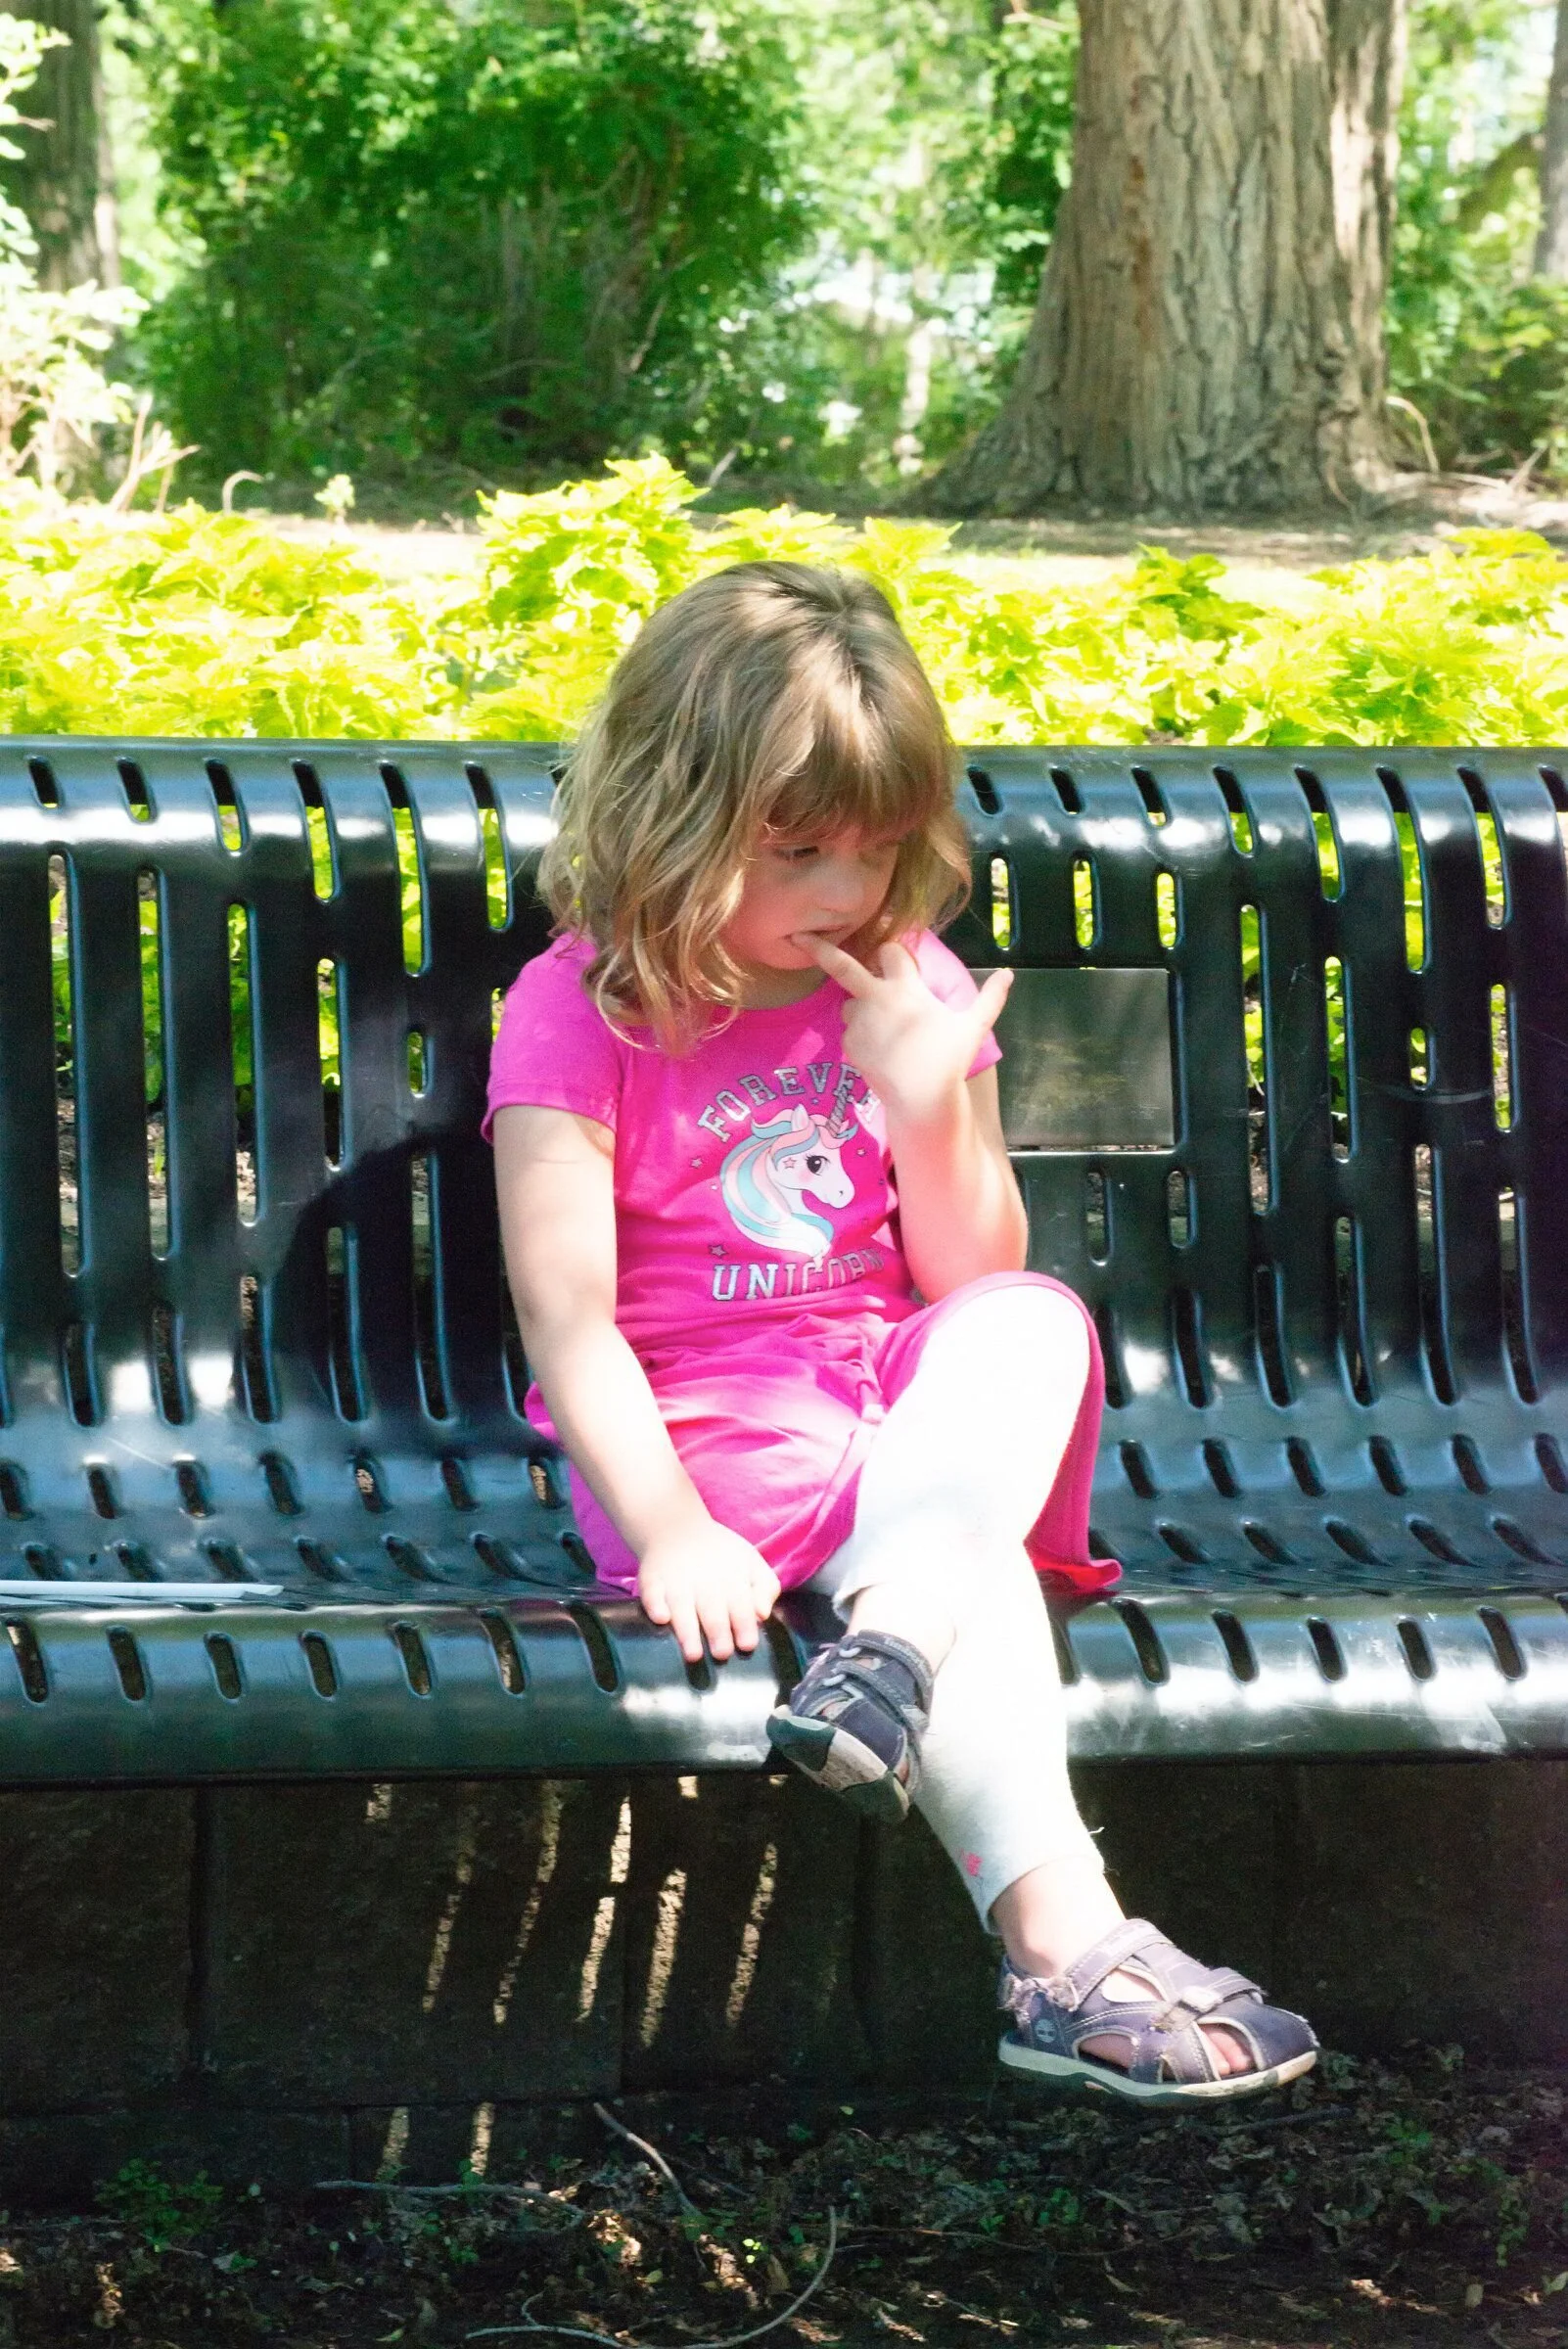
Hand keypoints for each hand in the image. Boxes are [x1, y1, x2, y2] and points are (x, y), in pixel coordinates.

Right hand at [637, 1519, 780, 1664]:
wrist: (677, 1529)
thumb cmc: (721, 1555)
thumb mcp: (750, 1562)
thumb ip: (765, 1588)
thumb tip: (762, 1614)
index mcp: (731, 1579)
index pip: (741, 1605)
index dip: (744, 1625)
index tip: (747, 1645)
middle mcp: (703, 1581)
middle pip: (712, 1609)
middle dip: (718, 1632)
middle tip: (722, 1654)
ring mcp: (675, 1580)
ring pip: (682, 1607)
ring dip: (688, 1630)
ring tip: (693, 1654)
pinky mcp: (651, 1579)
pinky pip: (651, 1593)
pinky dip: (655, 1606)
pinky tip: (661, 1619)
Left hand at [800, 935, 1011, 1128]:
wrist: (921, 1098)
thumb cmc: (949, 1059)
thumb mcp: (974, 1026)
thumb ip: (991, 997)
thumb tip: (1009, 973)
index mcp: (904, 987)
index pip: (892, 950)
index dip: (897, 953)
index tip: (902, 960)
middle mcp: (875, 998)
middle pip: (841, 965)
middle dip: (819, 948)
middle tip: (799, 935)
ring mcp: (858, 1023)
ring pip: (851, 1003)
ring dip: (862, 1006)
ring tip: (885, 1026)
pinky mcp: (850, 1046)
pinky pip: (852, 1032)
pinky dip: (863, 1035)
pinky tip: (881, 1051)